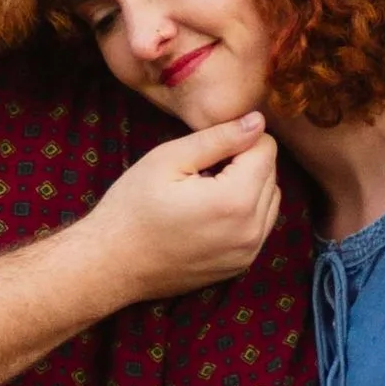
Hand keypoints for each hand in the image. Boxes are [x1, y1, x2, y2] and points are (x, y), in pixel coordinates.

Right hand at [84, 119, 279, 301]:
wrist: (113, 264)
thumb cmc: (132, 208)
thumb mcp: (169, 159)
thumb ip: (219, 138)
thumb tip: (257, 120)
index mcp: (235, 200)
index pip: (266, 148)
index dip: (237, 139)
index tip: (207, 149)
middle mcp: (251, 230)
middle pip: (271, 173)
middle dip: (244, 162)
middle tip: (201, 169)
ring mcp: (248, 252)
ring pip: (270, 199)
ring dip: (249, 186)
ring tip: (206, 189)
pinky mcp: (241, 264)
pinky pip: (260, 225)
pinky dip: (245, 212)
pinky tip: (209, 212)